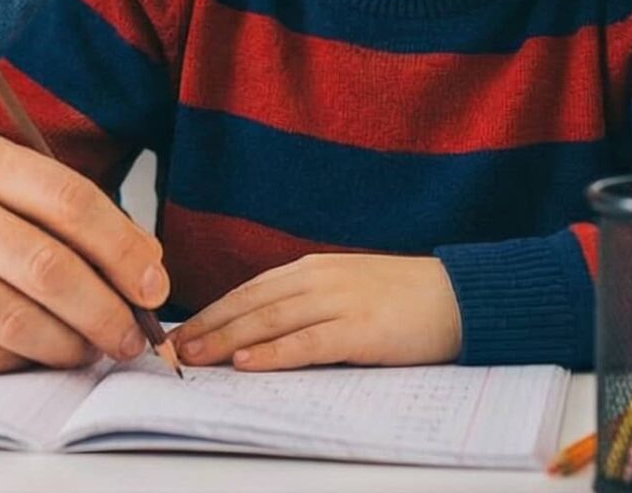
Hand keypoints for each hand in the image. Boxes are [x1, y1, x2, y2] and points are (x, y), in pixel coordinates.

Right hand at [0, 126, 167, 373]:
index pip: (69, 200)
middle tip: (132, 334)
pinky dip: (15, 360)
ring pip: (19, 319)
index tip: (153, 281)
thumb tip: (126, 256)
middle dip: (108, 311)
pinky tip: (29, 355)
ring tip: (89, 351)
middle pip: (51, 268)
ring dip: (68, 346)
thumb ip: (29, 199)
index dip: (123, 247)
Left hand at [171, 253, 460, 370]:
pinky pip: (307, 343)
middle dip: (208, 326)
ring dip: (227, 339)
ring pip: (270, 321)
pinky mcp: (361, 329)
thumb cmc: (403, 298)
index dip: (212, 311)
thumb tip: (260, 329)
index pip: (249, 290)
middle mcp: (319, 279)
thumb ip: (306, 302)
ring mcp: (340, 301)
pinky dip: (274, 353)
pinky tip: (247, 363)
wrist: (460, 296)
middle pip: (250, 304)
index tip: (181, 330)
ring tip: (195, 356)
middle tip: (172, 347)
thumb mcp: (346, 289)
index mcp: (313, 268)